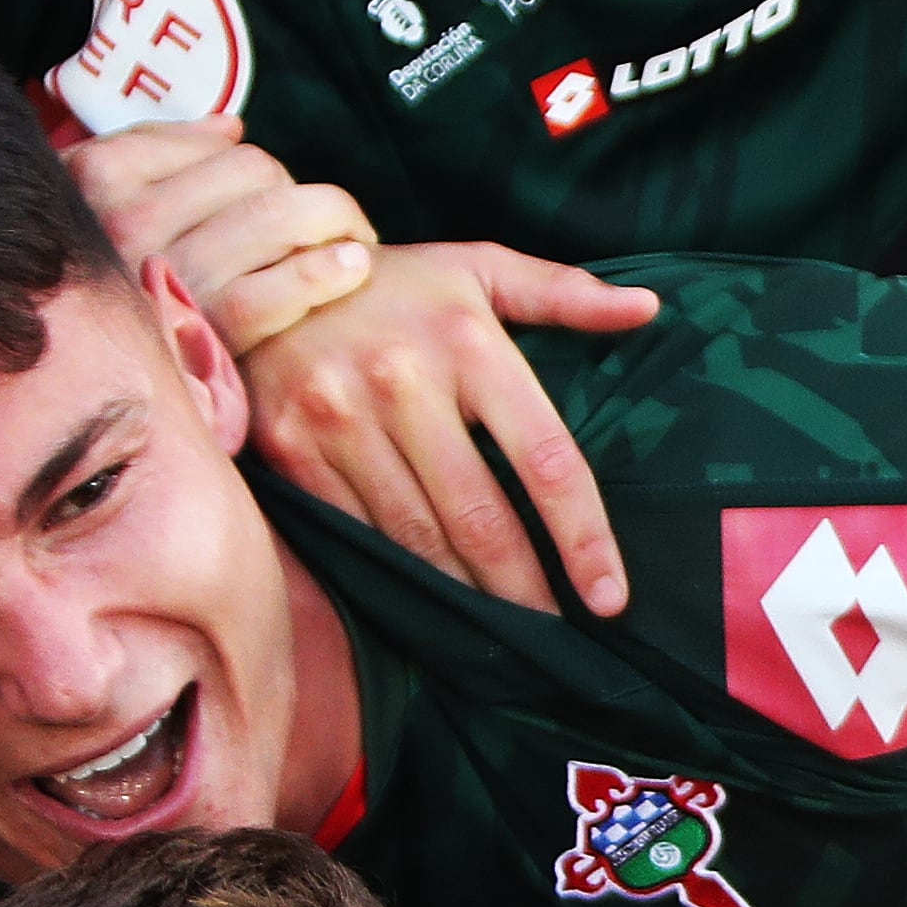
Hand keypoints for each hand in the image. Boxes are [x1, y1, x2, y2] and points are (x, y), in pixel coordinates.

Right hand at [71, 119, 374, 347]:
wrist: (82, 384)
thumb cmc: (108, 283)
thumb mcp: (102, 199)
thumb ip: (160, 153)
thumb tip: (231, 129)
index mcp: (102, 174)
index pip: (229, 151)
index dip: (273, 174)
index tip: (288, 197)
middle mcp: (127, 221)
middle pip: (260, 175)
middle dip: (308, 198)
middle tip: (336, 227)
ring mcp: (162, 277)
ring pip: (276, 216)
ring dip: (333, 223)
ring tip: (353, 246)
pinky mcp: (196, 334)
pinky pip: (273, 293)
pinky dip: (323, 273)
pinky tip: (353, 268)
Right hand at [243, 241, 660, 613]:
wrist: (259, 270)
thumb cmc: (392, 282)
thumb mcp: (477, 267)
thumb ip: (563, 294)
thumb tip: (647, 309)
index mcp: (467, 342)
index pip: (546, 460)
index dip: (583, 538)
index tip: (609, 596)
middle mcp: (403, 381)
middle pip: (482, 517)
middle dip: (524, 591)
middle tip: (554, 639)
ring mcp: (340, 418)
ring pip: (418, 538)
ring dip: (465, 597)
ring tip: (501, 632)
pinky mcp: (291, 449)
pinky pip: (358, 532)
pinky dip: (398, 574)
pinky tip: (430, 602)